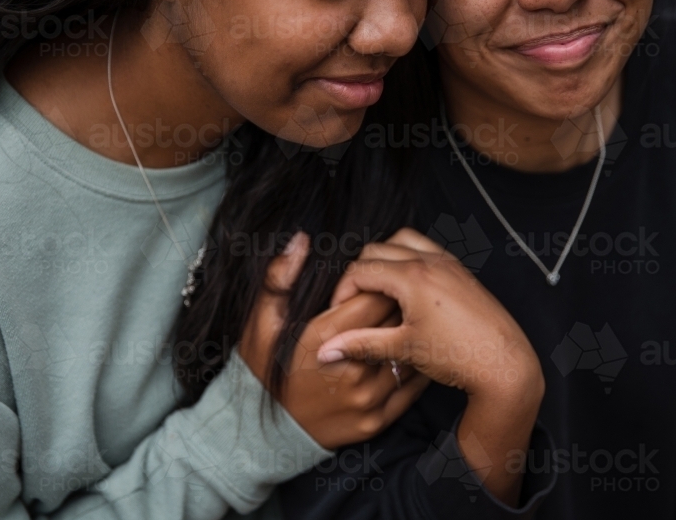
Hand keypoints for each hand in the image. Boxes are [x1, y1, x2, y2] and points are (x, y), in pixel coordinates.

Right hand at [239, 232, 429, 449]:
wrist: (261, 434)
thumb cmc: (261, 371)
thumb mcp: (260, 321)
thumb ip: (280, 279)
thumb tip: (300, 241)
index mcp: (326, 339)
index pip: (373, 296)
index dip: (376, 282)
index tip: (370, 282)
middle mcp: (353, 370)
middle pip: (395, 322)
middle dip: (395, 302)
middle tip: (389, 296)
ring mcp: (368, 399)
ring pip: (408, 354)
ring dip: (409, 334)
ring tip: (402, 323)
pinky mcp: (377, 421)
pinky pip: (411, 387)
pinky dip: (415, 367)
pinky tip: (407, 354)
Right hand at [318, 228, 544, 503]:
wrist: (505, 364)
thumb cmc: (457, 357)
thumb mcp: (402, 350)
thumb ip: (360, 343)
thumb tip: (323, 350)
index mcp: (412, 277)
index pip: (360, 271)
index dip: (341, 292)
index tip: (338, 314)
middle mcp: (429, 261)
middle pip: (375, 250)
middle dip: (358, 274)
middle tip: (354, 303)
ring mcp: (447, 262)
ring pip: (401, 241)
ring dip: (383, 259)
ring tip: (378, 290)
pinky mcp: (460, 270)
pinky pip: (425, 248)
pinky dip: (407, 258)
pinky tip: (407, 289)